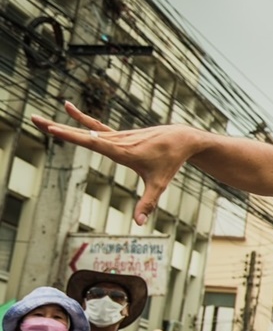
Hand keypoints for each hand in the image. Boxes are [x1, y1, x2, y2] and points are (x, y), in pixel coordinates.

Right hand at [32, 103, 196, 225]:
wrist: (181, 139)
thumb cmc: (170, 161)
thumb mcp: (159, 184)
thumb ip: (148, 203)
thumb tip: (139, 223)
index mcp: (122, 151)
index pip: (93, 142)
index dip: (73, 136)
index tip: (54, 129)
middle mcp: (116, 140)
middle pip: (82, 133)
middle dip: (58, 128)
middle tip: (34, 119)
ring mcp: (117, 135)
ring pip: (85, 129)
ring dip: (62, 124)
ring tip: (39, 120)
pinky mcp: (119, 134)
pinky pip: (96, 125)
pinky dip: (81, 118)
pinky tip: (68, 107)